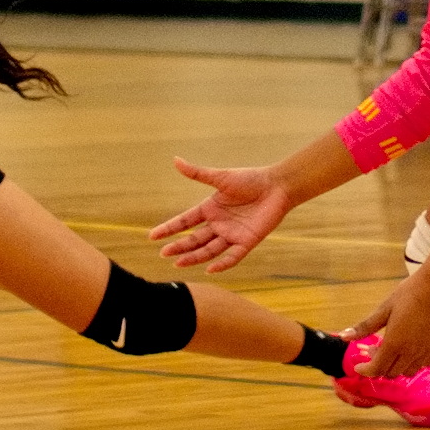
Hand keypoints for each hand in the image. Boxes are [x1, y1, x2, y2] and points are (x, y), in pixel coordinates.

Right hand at [149, 161, 291, 274]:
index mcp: (210, 209)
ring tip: (178, 263)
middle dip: (179, 246)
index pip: (185, 221)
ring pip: (209, 250)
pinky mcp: (247, 242)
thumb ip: (198, 173)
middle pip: (194, 239)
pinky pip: (232, 256)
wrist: (277, 187)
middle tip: (163, 253)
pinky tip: (210, 269)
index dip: (169, 228)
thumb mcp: (221, 177)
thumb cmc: (250, 179)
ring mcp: (231, 234)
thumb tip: (175, 160)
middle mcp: (218, 224)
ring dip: (194, 257)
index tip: (152, 236)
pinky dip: (222, 263)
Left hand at [350, 273, 429, 379]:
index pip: (376, 369)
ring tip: (392, 349)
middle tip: (374, 349)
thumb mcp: (384, 308)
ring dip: (396, 366)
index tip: (359, 366)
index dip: (365, 370)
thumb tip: (343, 337)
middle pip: (391, 373)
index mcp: (394, 343)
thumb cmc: (409, 293)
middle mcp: (411, 352)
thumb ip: (365, 327)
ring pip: (407, 372)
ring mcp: (426, 351)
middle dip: (379, 366)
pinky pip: (423, 365)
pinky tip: (409, 349)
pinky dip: (413, 363)